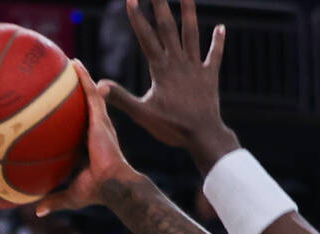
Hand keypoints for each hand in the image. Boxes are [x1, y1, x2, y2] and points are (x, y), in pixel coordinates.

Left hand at [35, 61, 138, 216]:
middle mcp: (96, 133)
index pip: (78, 131)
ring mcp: (100, 124)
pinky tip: (75, 64)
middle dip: (77, 95)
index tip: (59, 112)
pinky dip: (84, 78)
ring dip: (82, 80)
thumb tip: (36, 211)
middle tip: (65, 81)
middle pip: (85, 109)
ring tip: (71, 63)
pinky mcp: (101, 119)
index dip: (70, 121)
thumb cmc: (97, 192)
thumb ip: (54, 199)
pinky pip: (91, 93)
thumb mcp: (70, 195)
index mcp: (89, 148)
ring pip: (90, 96)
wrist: (114, 186)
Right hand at [106, 0, 237, 169]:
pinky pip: (215, 55)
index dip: (137, 18)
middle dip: (161, 5)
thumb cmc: (172, 127)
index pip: (146, 38)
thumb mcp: (143, 114)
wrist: (204, 136)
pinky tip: (221, 27)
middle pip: (168, 28)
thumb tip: (98, 86)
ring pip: (191, 34)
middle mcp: (179, 63)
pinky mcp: (210, 76)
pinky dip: (218, 41)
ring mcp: (196, 68)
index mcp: (161, 69)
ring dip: (189, 13)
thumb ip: (121, 98)